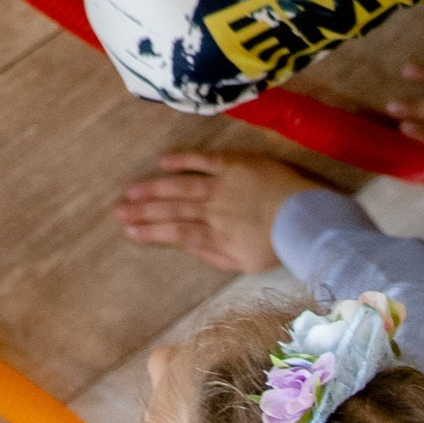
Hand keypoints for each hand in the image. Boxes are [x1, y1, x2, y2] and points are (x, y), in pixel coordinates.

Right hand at [112, 146, 312, 271]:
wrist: (306, 217)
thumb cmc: (279, 244)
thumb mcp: (246, 263)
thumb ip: (214, 255)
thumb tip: (187, 245)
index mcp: (216, 236)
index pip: (176, 233)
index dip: (151, 232)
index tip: (128, 231)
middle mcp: (212, 210)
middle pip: (172, 210)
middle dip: (142, 211)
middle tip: (116, 210)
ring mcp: (221, 186)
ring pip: (180, 186)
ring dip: (153, 188)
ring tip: (129, 191)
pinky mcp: (233, 165)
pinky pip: (203, 160)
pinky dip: (182, 160)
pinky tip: (162, 161)